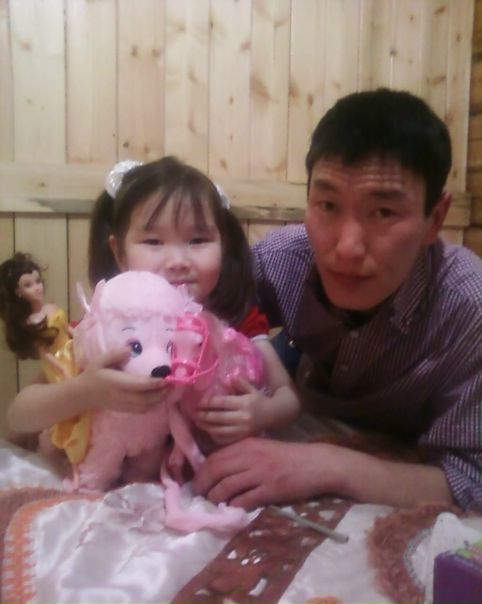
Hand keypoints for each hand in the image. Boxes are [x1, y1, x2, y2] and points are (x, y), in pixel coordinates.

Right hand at [76, 346, 170, 413]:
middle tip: (172, 384)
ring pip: (145, 407)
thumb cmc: (93, 374)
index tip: (166, 378)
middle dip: (161, 393)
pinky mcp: (124, 410)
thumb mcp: (100, 360)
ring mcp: (123, 405)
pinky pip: (141, 411)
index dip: (154, 383)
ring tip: (168, 390)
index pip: (139, 385)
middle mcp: (121, 396)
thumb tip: (130, 350)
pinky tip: (158, 397)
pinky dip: (152, 405)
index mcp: (117, 383)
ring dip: (159, 400)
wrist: (83, 394)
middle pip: (145, 399)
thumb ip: (115, 354)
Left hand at [193, 437, 334, 509]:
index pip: (215, 457)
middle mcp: (251, 457)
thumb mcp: (261, 448)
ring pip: (227, 486)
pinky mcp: (271, 490)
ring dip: (216, 498)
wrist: (315, 463)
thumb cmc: (287, 456)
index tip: (197, 482)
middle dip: (203, 485)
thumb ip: (241, 455)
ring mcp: (261, 473)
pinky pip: (245, 500)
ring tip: (214, 503)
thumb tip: (216, 469)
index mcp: (247, 445)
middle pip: (216, 471)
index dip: (201, 471)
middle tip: (200, 495)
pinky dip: (235, 506)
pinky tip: (233, 509)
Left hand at [194, 377, 265, 443]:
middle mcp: (243, 417)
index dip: (208, 403)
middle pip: (219, 417)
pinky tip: (209, 432)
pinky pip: (226, 439)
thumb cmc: (259, 400)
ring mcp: (243, 430)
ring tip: (197, 422)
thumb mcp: (251, 389)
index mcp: (244, 403)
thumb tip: (227, 379)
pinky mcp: (243, 438)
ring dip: (207, 427)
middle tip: (193, 413)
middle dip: (204, 415)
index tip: (198, 402)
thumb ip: (240, 383)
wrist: (274, 415)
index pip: (222, 403)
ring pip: (220, 430)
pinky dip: (216, 436)